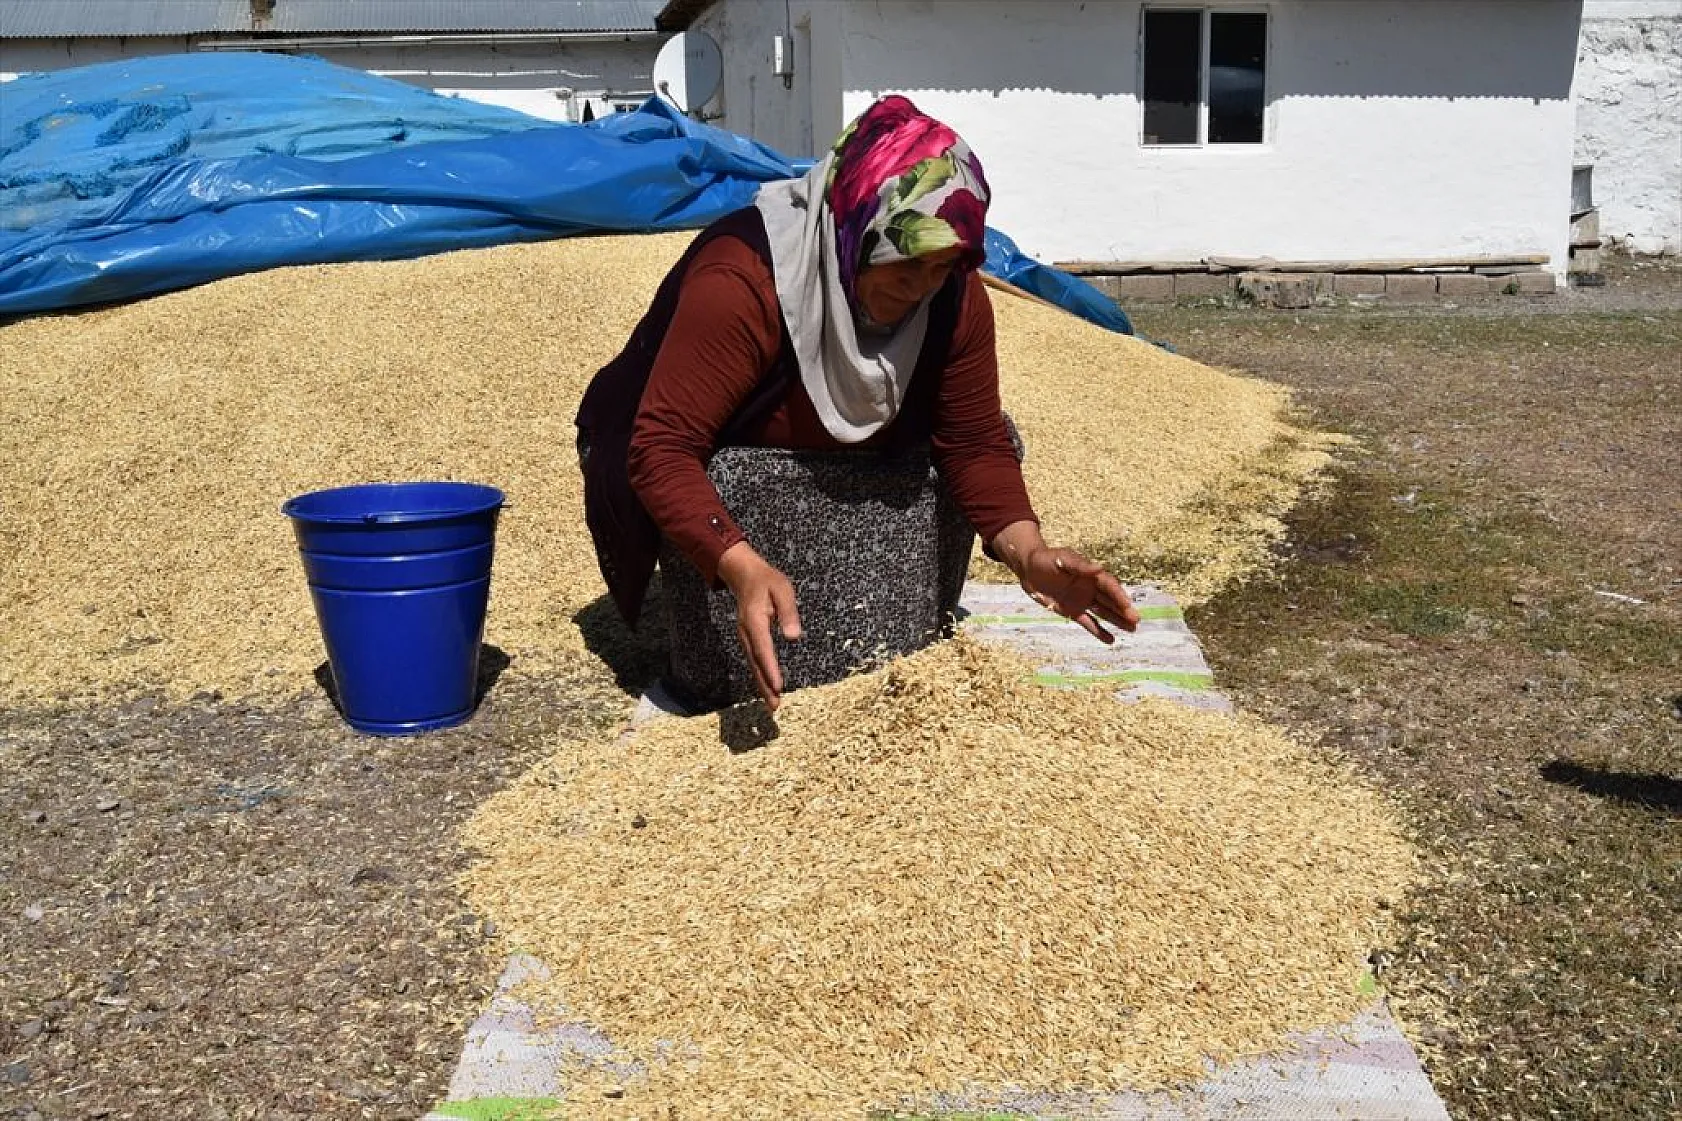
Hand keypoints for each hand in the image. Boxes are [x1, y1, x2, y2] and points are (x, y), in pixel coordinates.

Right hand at [716, 542, 802, 709]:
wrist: (744, 575)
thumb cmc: (768, 581)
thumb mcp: (783, 590)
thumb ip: (788, 612)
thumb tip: (793, 637)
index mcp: (755, 621)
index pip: (764, 649)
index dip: (770, 669)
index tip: (778, 686)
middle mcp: (746, 633)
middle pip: (756, 663)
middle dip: (765, 685)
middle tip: (775, 706)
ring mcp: (745, 638)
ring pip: (753, 665)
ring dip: (762, 685)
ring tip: (773, 704)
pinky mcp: (749, 640)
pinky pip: (755, 661)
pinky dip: (761, 676)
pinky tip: (768, 688)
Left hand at [1017, 546, 1140, 643]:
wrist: (1029, 569)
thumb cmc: (1046, 559)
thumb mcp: (1063, 559)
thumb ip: (1080, 566)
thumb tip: (1099, 568)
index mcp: (1091, 574)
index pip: (1109, 586)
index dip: (1119, 595)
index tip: (1128, 606)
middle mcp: (1090, 588)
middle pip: (1110, 601)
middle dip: (1123, 610)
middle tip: (1136, 621)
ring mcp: (1083, 601)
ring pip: (1104, 612)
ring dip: (1117, 621)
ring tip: (1132, 630)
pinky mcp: (1072, 611)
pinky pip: (1088, 622)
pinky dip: (1098, 631)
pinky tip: (1110, 640)